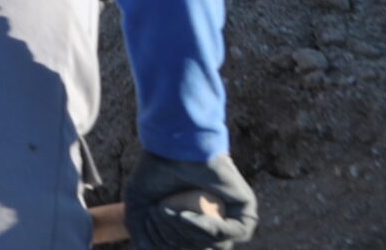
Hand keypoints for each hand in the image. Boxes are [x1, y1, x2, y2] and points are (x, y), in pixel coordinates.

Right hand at [124, 151, 255, 248]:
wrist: (171, 146)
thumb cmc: (154, 172)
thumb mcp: (139, 209)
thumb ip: (141, 235)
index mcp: (196, 227)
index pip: (186, 248)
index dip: (166, 242)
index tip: (150, 218)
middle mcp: (217, 224)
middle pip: (198, 248)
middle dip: (172, 237)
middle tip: (158, 212)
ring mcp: (233, 218)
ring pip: (214, 245)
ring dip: (186, 233)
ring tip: (167, 211)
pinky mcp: (246, 210)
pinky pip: (231, 232)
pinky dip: (206, 229)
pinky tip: (186, 215)